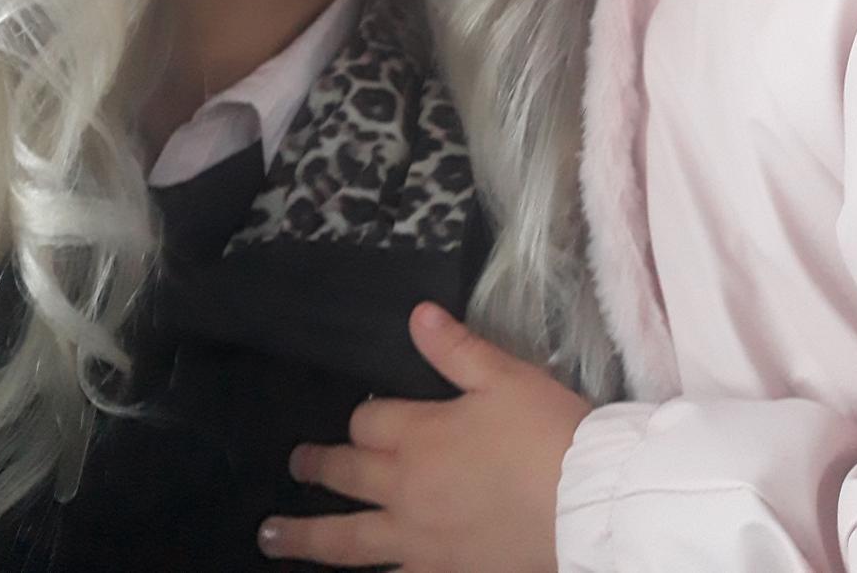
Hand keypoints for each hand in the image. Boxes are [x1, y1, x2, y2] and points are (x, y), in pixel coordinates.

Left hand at [258, 301, 591, 571]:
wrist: (585, 503)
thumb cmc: (545, 432)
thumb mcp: (504, 376)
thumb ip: (455, 349)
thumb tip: (417, 315)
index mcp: (420, 435)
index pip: (369, 423)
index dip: (363, 417)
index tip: (361, 418)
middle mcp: (407, 489)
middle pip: (347, 477)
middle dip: (317, 468)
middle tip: (293, 467)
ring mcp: (419, 540)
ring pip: (349, 541)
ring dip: (307, 537)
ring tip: (272, 537)